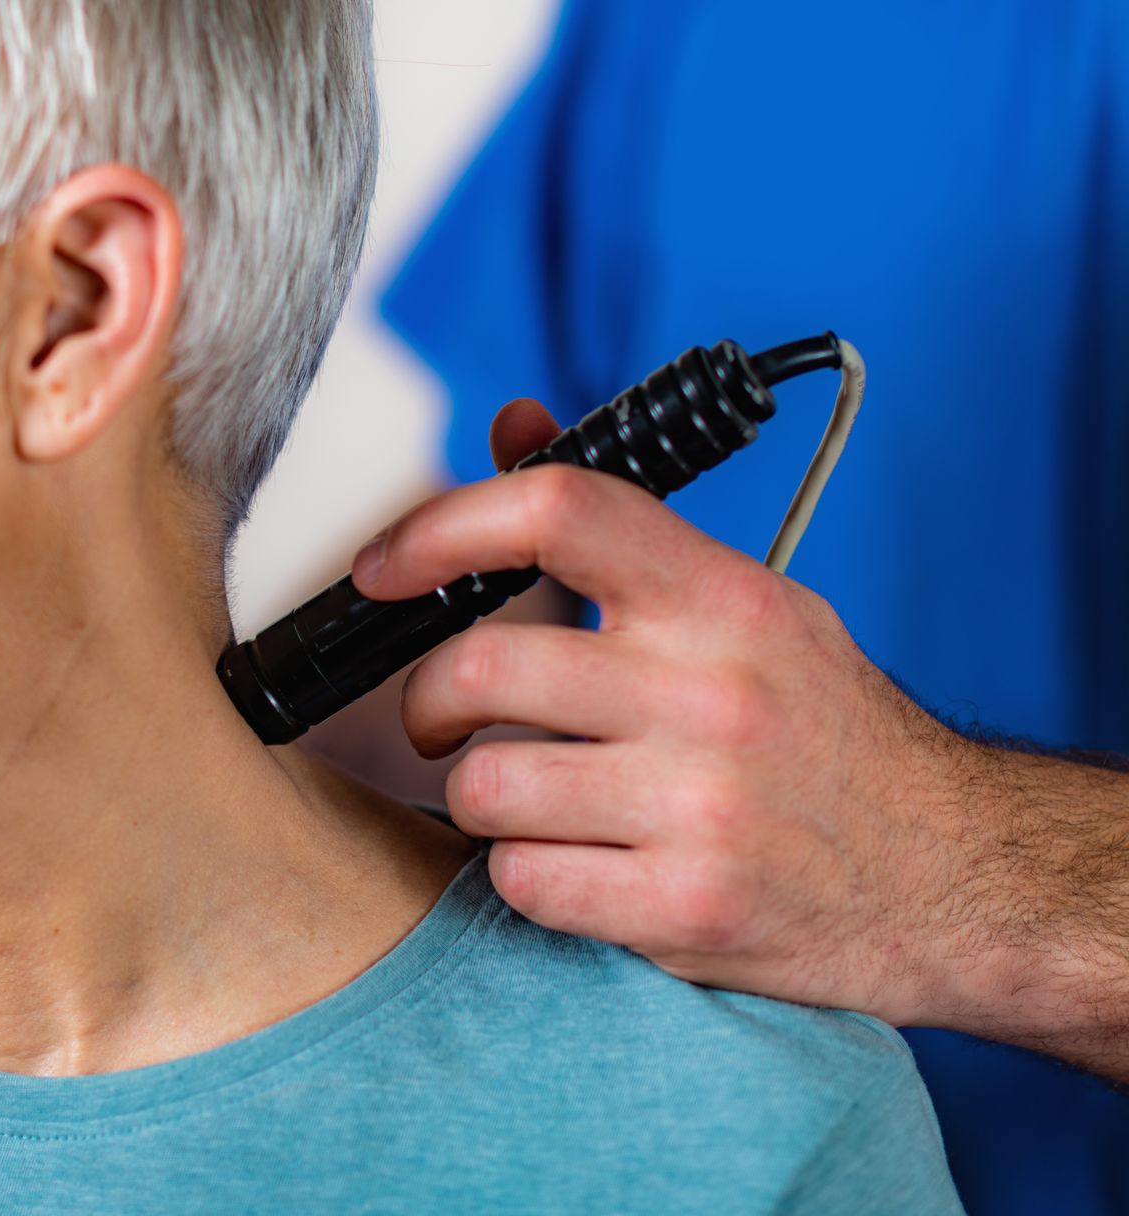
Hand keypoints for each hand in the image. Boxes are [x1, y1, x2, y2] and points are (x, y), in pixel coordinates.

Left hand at [351, 400, 1035, 1035]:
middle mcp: (710, 692)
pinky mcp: (685, 908)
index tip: (381, 566)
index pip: (556, 509)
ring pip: (480, 787)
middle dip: (427, 704)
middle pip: (477, 669)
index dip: (440, 527)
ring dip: (480, 800)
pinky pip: (519, 880)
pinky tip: (576, 863)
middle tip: (440, 721)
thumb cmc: (825, 732)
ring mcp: (699, 805)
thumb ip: (621, 528)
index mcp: (722, 598)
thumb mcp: (745, 605)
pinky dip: (524, 876)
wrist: (949, 873)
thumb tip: (515, 423)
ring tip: (534, 799)